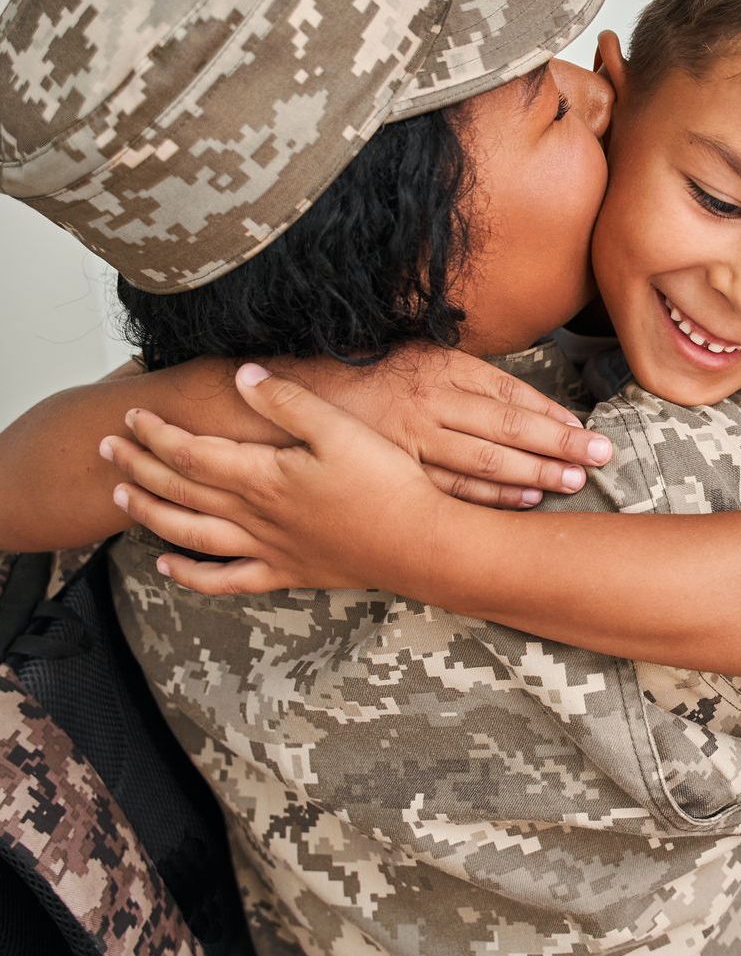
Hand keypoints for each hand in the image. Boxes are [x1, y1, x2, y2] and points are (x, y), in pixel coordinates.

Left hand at [103, 365, 448, 595]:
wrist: (417, 544)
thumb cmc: (385, 484)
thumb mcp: (339, 429)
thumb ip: (287, 402)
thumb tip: (242, 376)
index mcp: (263, 477)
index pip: (192, 453)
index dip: (157, 434)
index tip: (133, 415)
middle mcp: (255, 516)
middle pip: (181, 490)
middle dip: (139, 466)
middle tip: (107, 447)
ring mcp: (267, 548)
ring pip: (191, 533)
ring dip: (151, 513)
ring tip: (121, 495)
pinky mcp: (287, 572)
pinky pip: (226, 580)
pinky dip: (191, 575)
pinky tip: (168, 566)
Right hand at [279, 344, 610, 508]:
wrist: (292, 396)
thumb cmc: (363, 373)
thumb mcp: (418, 355)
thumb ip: (468, 374)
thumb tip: (522, 396)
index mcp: (441, 369)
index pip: (511, 394)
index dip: (552, 414)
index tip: (586, 429)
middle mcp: (431, 404)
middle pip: (508, 428)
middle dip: (559, 445)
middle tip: (601, 457)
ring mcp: (413, 442)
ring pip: (486, 462)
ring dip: (534, 473)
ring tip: (574, 481)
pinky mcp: (397, 471)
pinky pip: (452, 488)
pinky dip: (491, 497)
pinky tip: (524, 500)